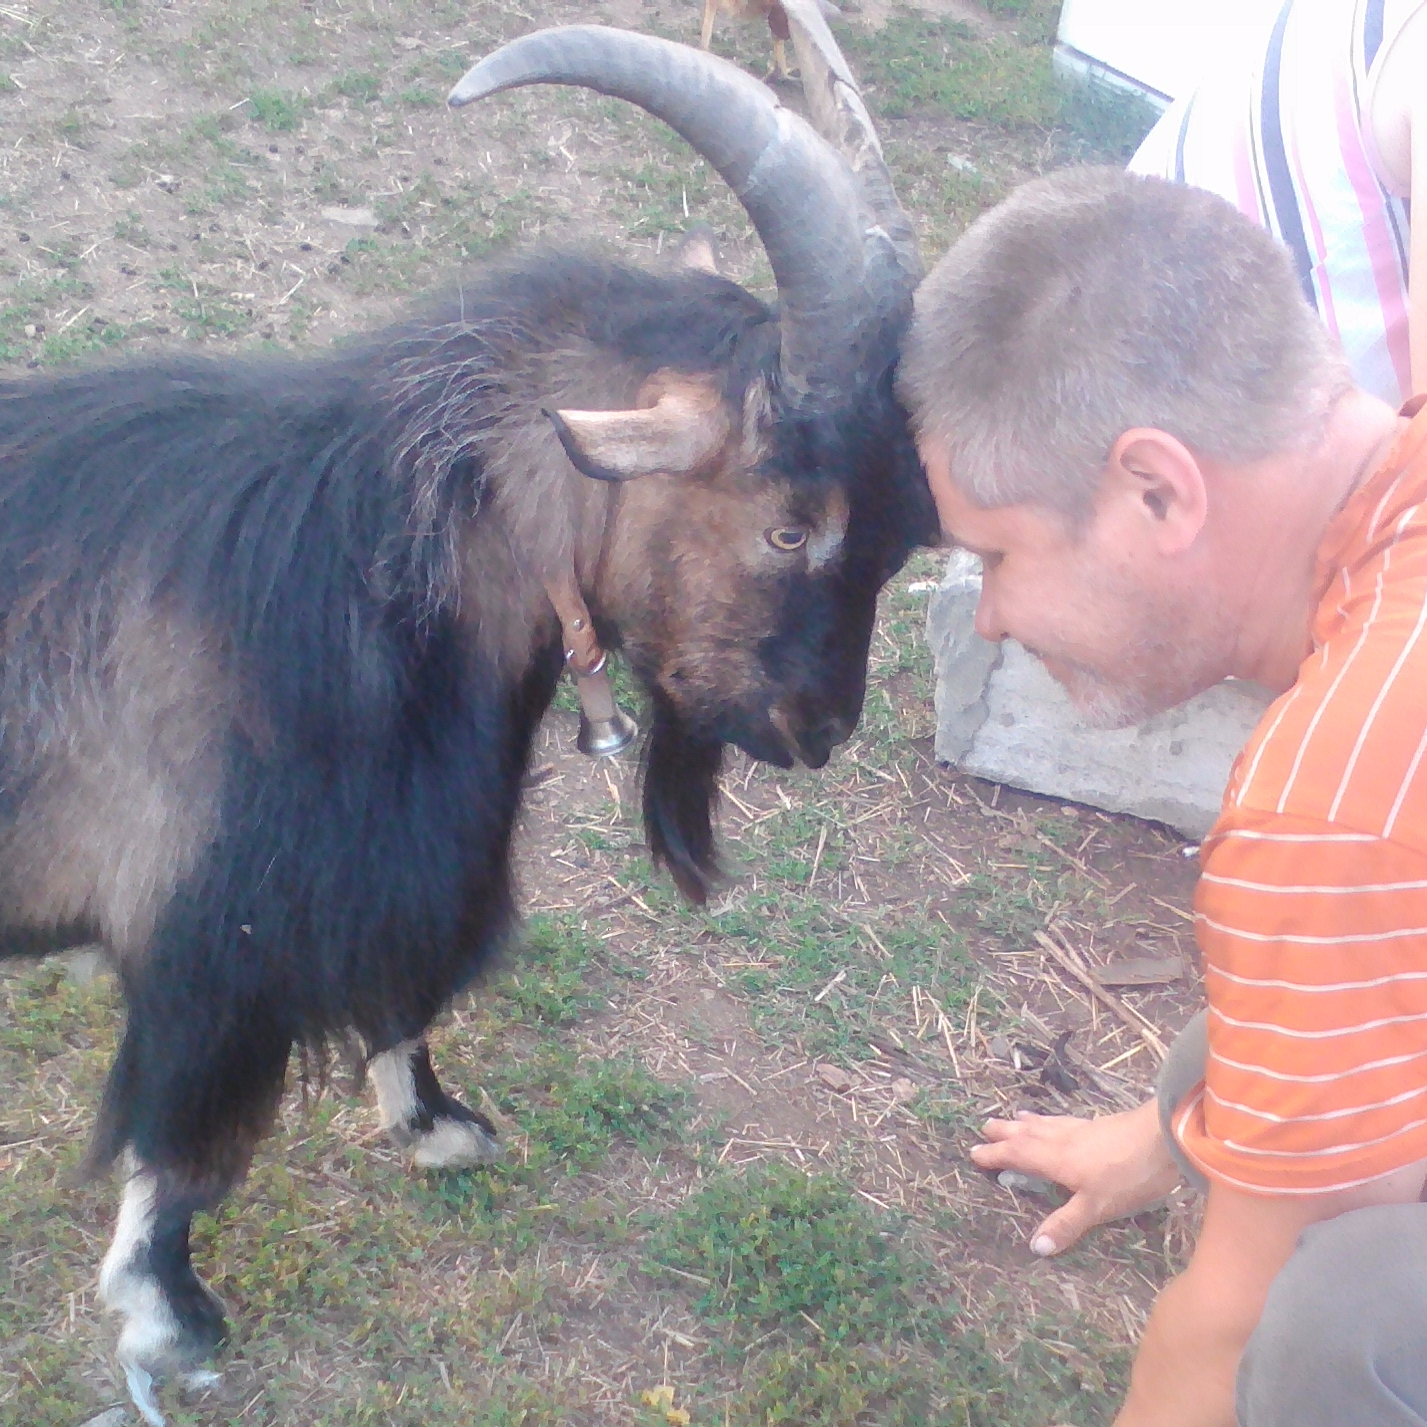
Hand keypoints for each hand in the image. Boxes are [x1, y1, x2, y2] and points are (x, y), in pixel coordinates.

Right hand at [970, 1099, 1179, 1255]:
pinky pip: (1061, 1121)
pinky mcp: (1098, 1125)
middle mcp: (1062, 1140)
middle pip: (1026, 1134)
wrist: (1164, 1137)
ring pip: (1044, 1124)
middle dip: (1004, 1133)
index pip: (1017, 1155)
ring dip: (1024, 1123)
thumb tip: (1035, 1246)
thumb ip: (1066, 1223)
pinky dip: (1048, 1119)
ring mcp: (1081, 1129)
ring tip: (1013, 1119)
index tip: (974, 1154)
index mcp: (1055, 1159)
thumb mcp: (1097, 1206)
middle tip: (984, 1128)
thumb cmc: (1128, 1174)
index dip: (995, 1155)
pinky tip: (1057, 1121)